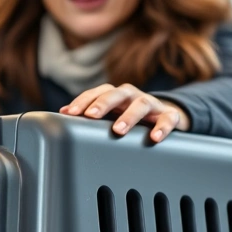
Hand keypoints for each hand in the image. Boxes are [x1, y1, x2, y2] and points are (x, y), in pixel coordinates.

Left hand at [60, 83, 190, 142]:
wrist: (163, 116)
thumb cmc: (129, 115)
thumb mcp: (110, 113)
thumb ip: (89, 112)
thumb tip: (62, 114)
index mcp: (115, 95)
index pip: (97, 93)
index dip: (83, 101)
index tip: (70, 113)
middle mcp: (132, 96)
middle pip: (117, 93)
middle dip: (103, 104)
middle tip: (91, 116)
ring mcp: (151, 104)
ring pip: (141, 104)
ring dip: (129, 116)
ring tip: (118, 130)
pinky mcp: (168, 115)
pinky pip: (167, 119)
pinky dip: (162, 127)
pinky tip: (154, 137)